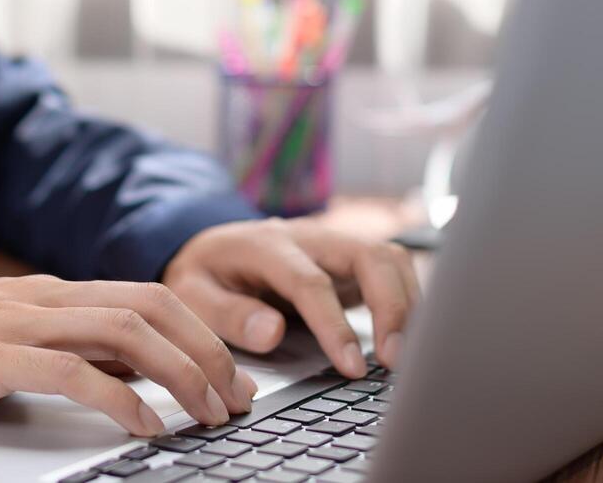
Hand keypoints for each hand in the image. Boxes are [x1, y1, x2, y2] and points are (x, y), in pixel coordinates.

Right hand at [0, 274, 259, 435]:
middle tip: (236, 397)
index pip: (147, 297)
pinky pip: (70, 371)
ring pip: (123, 332)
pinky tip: (145, 425)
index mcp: (54, 293)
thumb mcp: (15, 341)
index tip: (232, 375)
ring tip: (207, 413)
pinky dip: (118, 398)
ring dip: (178, 374)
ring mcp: (19, 321)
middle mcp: (46, 297)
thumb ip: (68, 348)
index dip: (200, 333)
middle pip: (149, 307)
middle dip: (205, 351)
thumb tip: (133, 376)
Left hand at [162, 217, 419, 378]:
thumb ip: (227, 314)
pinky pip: (391, 269)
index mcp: (265, 245)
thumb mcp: (193, 295)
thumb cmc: (204, 275)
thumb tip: (272, 333)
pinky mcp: (349, 259)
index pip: (311, 281)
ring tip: (408, 354)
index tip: (352, 366)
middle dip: (391, 306)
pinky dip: (409, 299)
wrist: (211, 246)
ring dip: (408, 303)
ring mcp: (333, 244)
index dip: (335, 325)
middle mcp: (307, 237)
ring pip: (388, 258)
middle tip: (396, 360)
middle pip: (367, 256)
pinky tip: (409, 337)